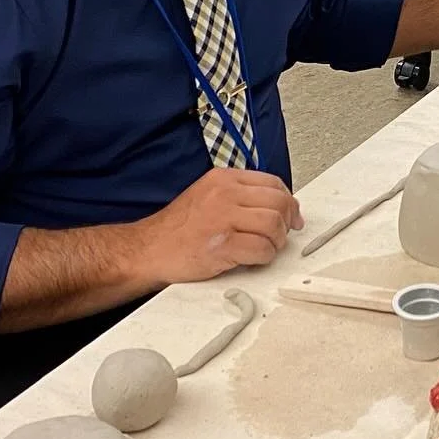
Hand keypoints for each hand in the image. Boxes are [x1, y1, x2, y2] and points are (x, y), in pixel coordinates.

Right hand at [138, 168, 303, 283]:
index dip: (288, 202)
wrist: (147, 250)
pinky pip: (262, 248)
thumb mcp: (207, 196)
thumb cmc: (176, 229)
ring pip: (274, 225)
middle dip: (286, 222)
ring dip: (276, 242)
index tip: (291, 216)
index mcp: (224, 179)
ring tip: (265, 248)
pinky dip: (264, 257)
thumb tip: (276, 206)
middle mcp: (225, 193)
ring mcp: (224, 218)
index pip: (273, 183)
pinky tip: (253, 258)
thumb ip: (239, 196)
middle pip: (279, 202)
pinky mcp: (223, 244)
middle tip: (280, 236)